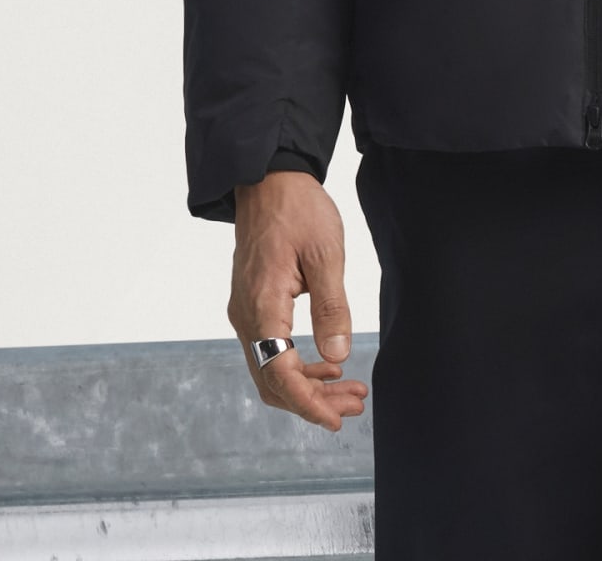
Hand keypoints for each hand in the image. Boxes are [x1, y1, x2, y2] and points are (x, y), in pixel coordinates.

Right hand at [227, 170, 369, 430]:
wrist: (269, 180)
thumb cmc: (298, 209)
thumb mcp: (326, 253)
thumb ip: (332, 307)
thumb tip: (338, 356)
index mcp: (262, 306)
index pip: (280, 374)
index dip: (308, 403)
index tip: (335, 420)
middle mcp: (246, 317)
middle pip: (273, 380)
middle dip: (313, 401)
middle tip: (355, 407)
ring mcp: (246, 313)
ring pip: (271, 368)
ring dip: (308, 385)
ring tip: (350, 391)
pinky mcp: (253, 306)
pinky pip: (271, 350)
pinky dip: (298, 364)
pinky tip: (329, 365)